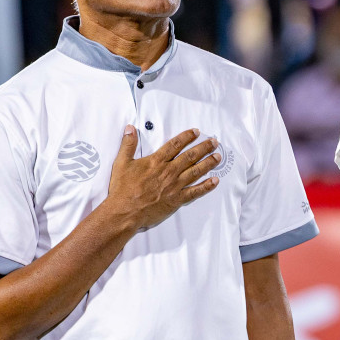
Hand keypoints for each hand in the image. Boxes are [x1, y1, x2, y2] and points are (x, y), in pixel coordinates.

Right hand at [104, 126, 220, 229]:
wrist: (125, 211)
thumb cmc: (122, 189)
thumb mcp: (121, 163)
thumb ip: (128, 144)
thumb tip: (130, 128)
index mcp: (156, 161)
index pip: (175, 145)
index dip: (187, 137)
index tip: (196, 132)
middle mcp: (169, 171)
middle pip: (190, 156)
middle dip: (204, 147)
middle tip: (214, 142)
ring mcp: (174, 185)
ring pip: (196, 171)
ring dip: (208, 163)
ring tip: (218, 157)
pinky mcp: (177, 199)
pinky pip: (195, 192)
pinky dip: (206, 186)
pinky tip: (215, 181)